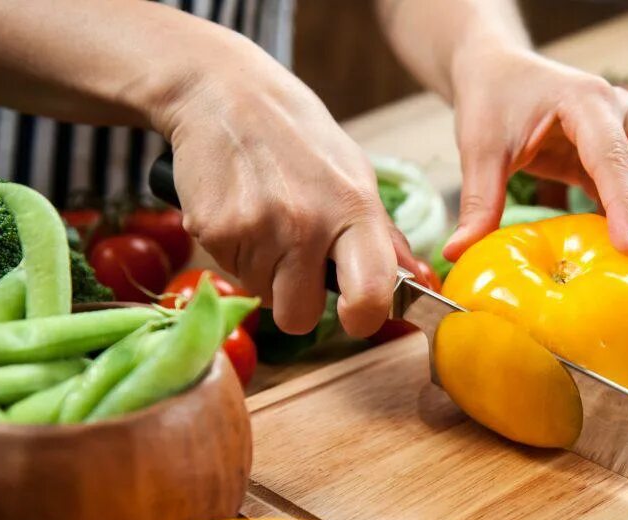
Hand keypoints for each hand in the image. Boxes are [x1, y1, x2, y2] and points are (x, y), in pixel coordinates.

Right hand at [151, 37, 400, 336]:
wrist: (221, 92)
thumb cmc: (296, 135)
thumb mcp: (353, 172)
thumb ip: (381, 234)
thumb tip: (415, 281)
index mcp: (353, 209)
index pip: (369, 294)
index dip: (362, 318)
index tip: (354, 313)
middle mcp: (305, 224)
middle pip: (298, 317)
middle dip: (297, 302)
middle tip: (296, 265)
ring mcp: (256, 229)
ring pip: (262, 295)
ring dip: (265, 272)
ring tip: (266, 220)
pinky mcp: (212, 231)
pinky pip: (230, 271)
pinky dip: (236, 252)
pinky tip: (241, 211)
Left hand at [443, 48, 627, 276]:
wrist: (499, 70)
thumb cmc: (493, 98)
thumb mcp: (480, 147)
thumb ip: (478, 200)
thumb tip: (458, 252)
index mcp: (585, 101)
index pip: (614, 157)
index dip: (624, 205)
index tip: (627, 249)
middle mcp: (619, 110)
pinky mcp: (624, 151)